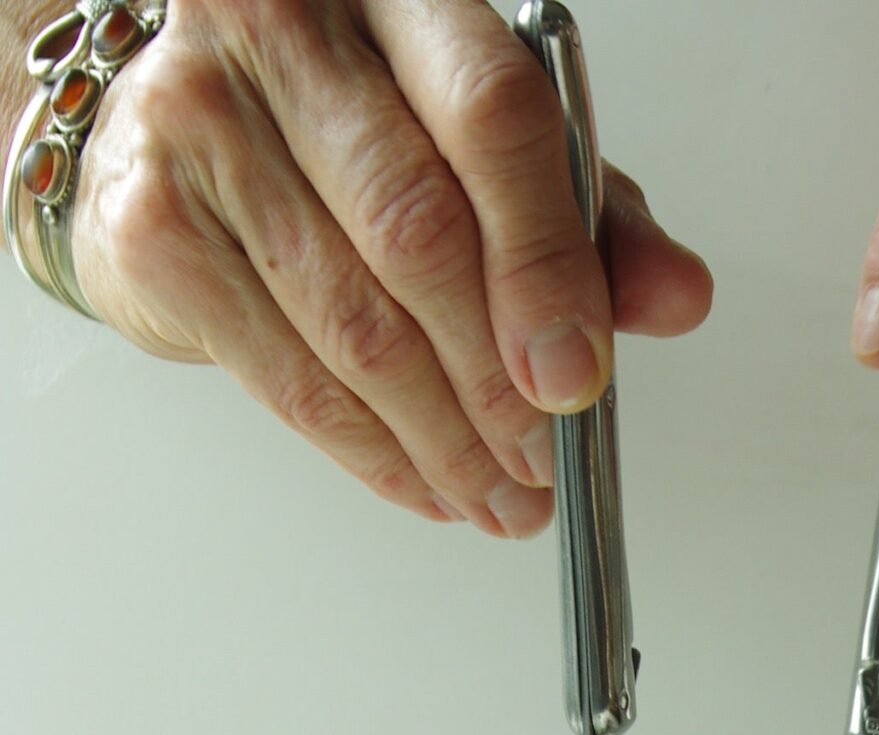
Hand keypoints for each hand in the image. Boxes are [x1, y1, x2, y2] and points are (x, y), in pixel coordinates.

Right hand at [67, 0, 711, 532]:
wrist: (166, 130)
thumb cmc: (341, 127)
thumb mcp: (486, 149)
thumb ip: (586, 215)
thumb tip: (674, 296)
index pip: (491, 117)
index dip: (546, 259)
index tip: (579, 373)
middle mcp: (284, 34)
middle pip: (419, 235)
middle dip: (500, 381)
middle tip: (545, 460)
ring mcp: (202, 124)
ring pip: (358, 326)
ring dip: (448, 441)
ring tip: (502, 495)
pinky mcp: (154, 229)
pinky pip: (293, 378)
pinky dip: (376, 454)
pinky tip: (428, 482)